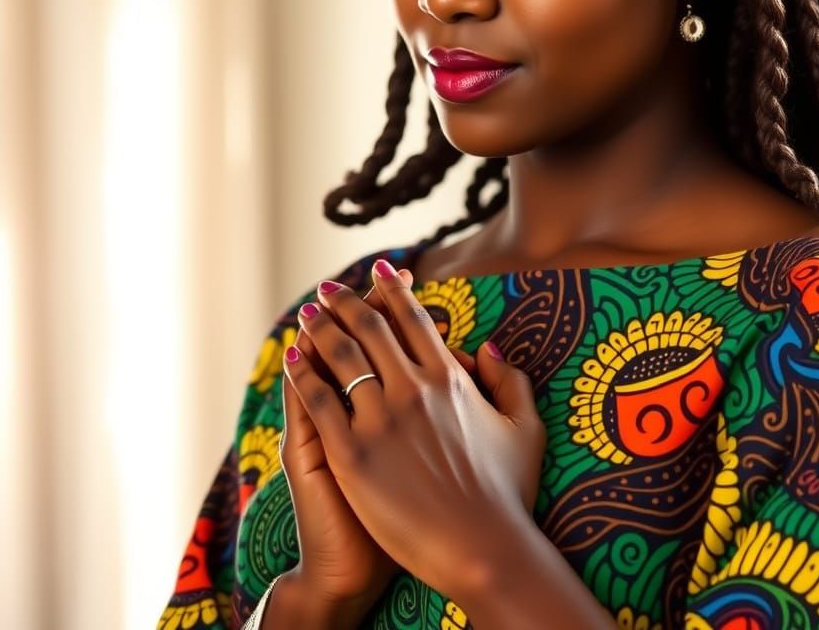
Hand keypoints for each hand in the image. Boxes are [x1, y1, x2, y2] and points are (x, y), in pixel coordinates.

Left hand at [283, 258, 546, 600]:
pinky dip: (303, 374)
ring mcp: (380, 419)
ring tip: (307, 313)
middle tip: (328, 288)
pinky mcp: (352, 454)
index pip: (413, 318)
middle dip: (345, 300)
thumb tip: (486, 347)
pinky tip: (292, 359)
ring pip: (341, 356)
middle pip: (370, 327)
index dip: (392, 288)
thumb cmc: (507, 493)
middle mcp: (412, 388)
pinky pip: (319, 401)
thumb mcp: (526, 428)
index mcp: (449, 377)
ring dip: (321, 327)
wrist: (481, 549)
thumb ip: (510, 380)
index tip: (379, 269)